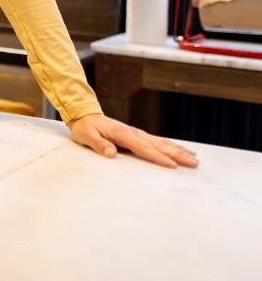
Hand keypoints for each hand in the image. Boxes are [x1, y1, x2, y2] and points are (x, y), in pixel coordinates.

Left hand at [68, 113, 198, 167]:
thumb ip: (98, 144)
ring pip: (161, 143)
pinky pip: (158, 141)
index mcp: (122, 134)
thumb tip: (110, 153)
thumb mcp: (86, 136)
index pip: (142, 148)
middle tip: (193, 163)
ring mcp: (137, 133)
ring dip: (178, 150)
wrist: (85, 115)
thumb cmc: (85, 127)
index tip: (172, 165)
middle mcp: (133, 133)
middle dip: (177, 155)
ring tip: (194, 158)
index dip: (157, 157)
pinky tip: (182, 150)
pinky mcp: (138, 135)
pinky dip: (171, 146)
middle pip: (158, 145)